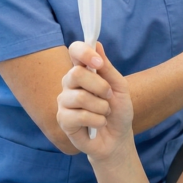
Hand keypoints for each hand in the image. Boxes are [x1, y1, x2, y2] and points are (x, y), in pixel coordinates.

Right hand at [57, 41, 134, 161]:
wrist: (117, 138)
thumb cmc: (117, 111)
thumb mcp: (119, 87)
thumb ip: (107, 68)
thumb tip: (97, 44)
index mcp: (83, 71)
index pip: (75, 51)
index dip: (84, 52)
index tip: (98, 63)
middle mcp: (69, 83)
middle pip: (76, 74)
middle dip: (99, 86)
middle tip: (109, 96)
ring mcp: (64, 102)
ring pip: (80, 97)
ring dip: (101, 107)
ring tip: (104, 113)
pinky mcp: (63, 120)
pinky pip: (80, 116)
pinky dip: (97, 121)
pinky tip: (98, 124)